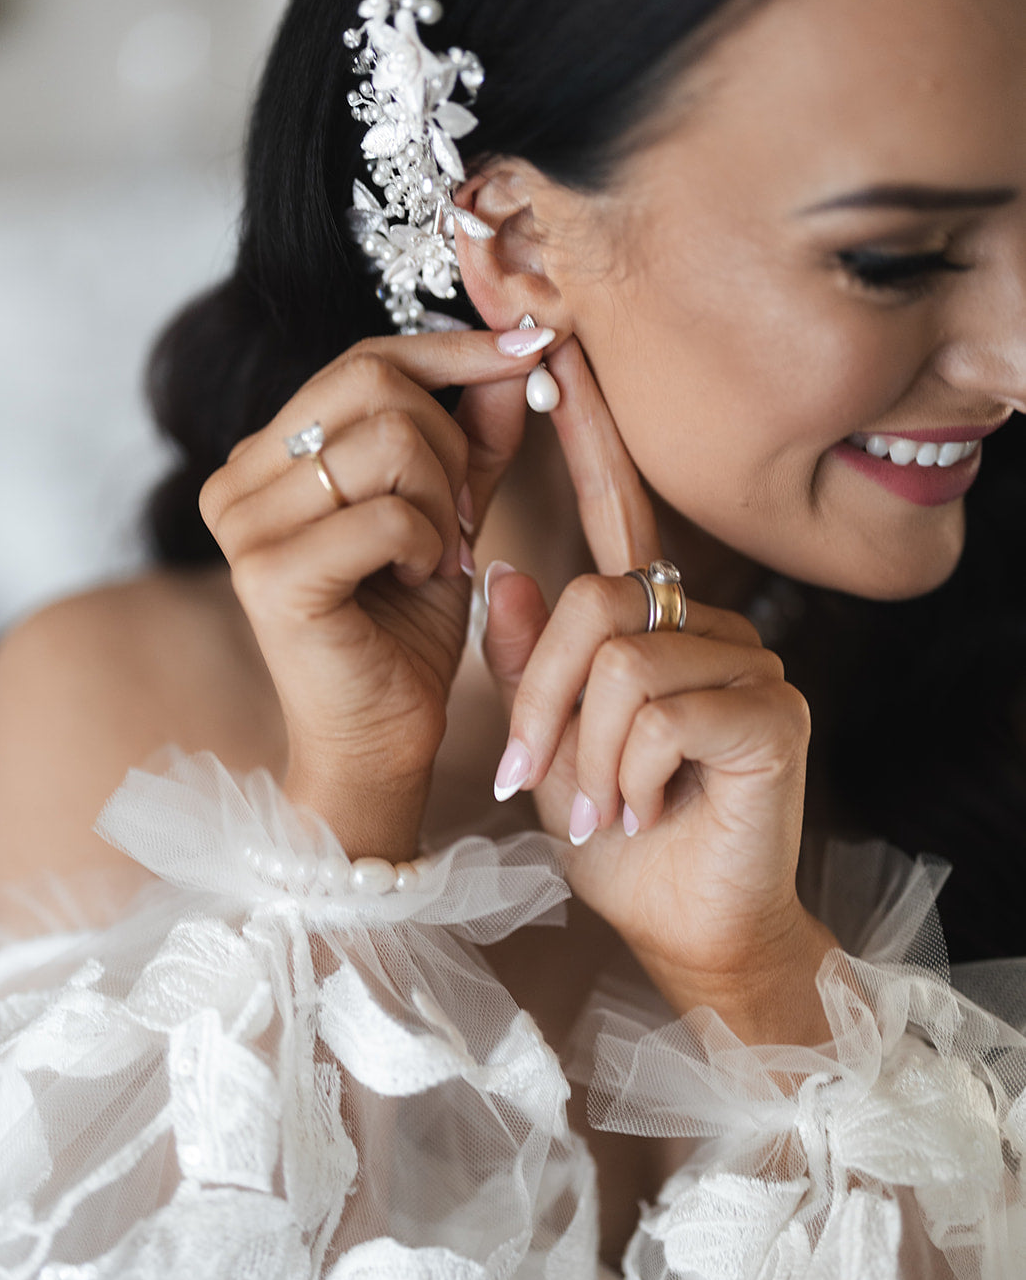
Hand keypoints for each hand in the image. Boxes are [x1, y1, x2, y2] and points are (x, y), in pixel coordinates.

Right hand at [200, 326, 551, 858]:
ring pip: (388, 442)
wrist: (381, 739)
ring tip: (433, 556)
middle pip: (374, 383)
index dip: (455, 349)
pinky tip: (418, 583)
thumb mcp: (449, 513)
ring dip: (442, 501)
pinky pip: (387, 514)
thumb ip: (474, 437)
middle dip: (450, 443)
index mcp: (264, 455)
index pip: (364, 359)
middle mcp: (236, 478)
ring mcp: (243, 526)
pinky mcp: (269, 575)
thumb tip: (517, 353)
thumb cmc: (406, 628)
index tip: (532, 345)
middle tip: (459, 517)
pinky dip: (427, 545)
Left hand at [484, 340, 836, 1041]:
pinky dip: (627, 772)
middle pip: (592, 600)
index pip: (623, 510)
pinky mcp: (773, 712)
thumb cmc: (618, 834)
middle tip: (526, 778)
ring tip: (601, 810)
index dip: (593, 432)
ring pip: (621, 658)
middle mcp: (709, 624)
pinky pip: (661, 707)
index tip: (560, 354)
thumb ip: (527, 663)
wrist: (681, 924)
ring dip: (587, 754)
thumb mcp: (549, 745)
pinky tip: (641, 813)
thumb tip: (506, 571)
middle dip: (540, 700)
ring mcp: (750, 662)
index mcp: (652, 624)